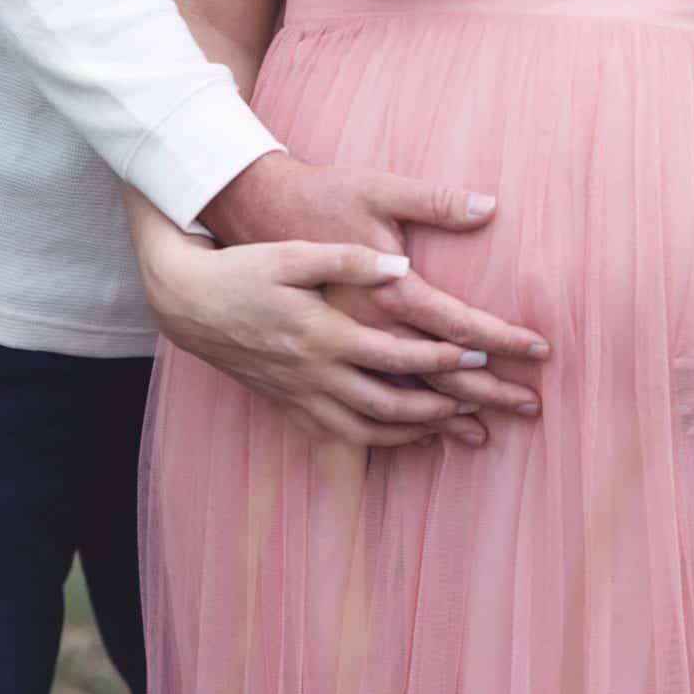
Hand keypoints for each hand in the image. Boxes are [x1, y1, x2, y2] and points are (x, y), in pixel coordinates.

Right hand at [188, 152, 549, 442]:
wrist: (190, 301)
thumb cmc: (246, 267)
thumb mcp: (294, 252)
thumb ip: (348, 260)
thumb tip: (401, 265)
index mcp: (324, 332)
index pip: (401, 352)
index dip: (450, 357)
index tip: (491, 354)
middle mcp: (317, 373)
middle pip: (400, 399)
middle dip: (456, 404)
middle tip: (502, 404)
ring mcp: (304, 395)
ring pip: (376, 427)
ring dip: (427, 429)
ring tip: (471, 426)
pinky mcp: (293, 405)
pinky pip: (347, 436)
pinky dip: (386, 441)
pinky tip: (414, 438)